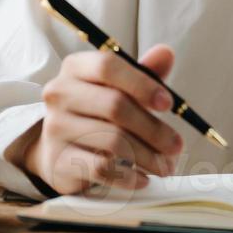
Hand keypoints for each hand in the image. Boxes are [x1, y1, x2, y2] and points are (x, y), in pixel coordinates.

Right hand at [23, 44, 183, 194]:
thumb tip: (166, 54)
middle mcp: (60, 93)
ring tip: (166, 166)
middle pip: (115, 106)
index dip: (142, 84)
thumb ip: (144, 72)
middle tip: (176, 146)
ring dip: (147, 156)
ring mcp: (55, 128)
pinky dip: (128, 176)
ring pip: (112, 140)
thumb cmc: (97, 111)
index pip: (107, 66)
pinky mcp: (58, 160)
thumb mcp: (120, 87)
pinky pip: (101, 168)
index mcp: (76, 67)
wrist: (59, 150)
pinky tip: (144, 178)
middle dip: (153, 129)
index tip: (168, 104)